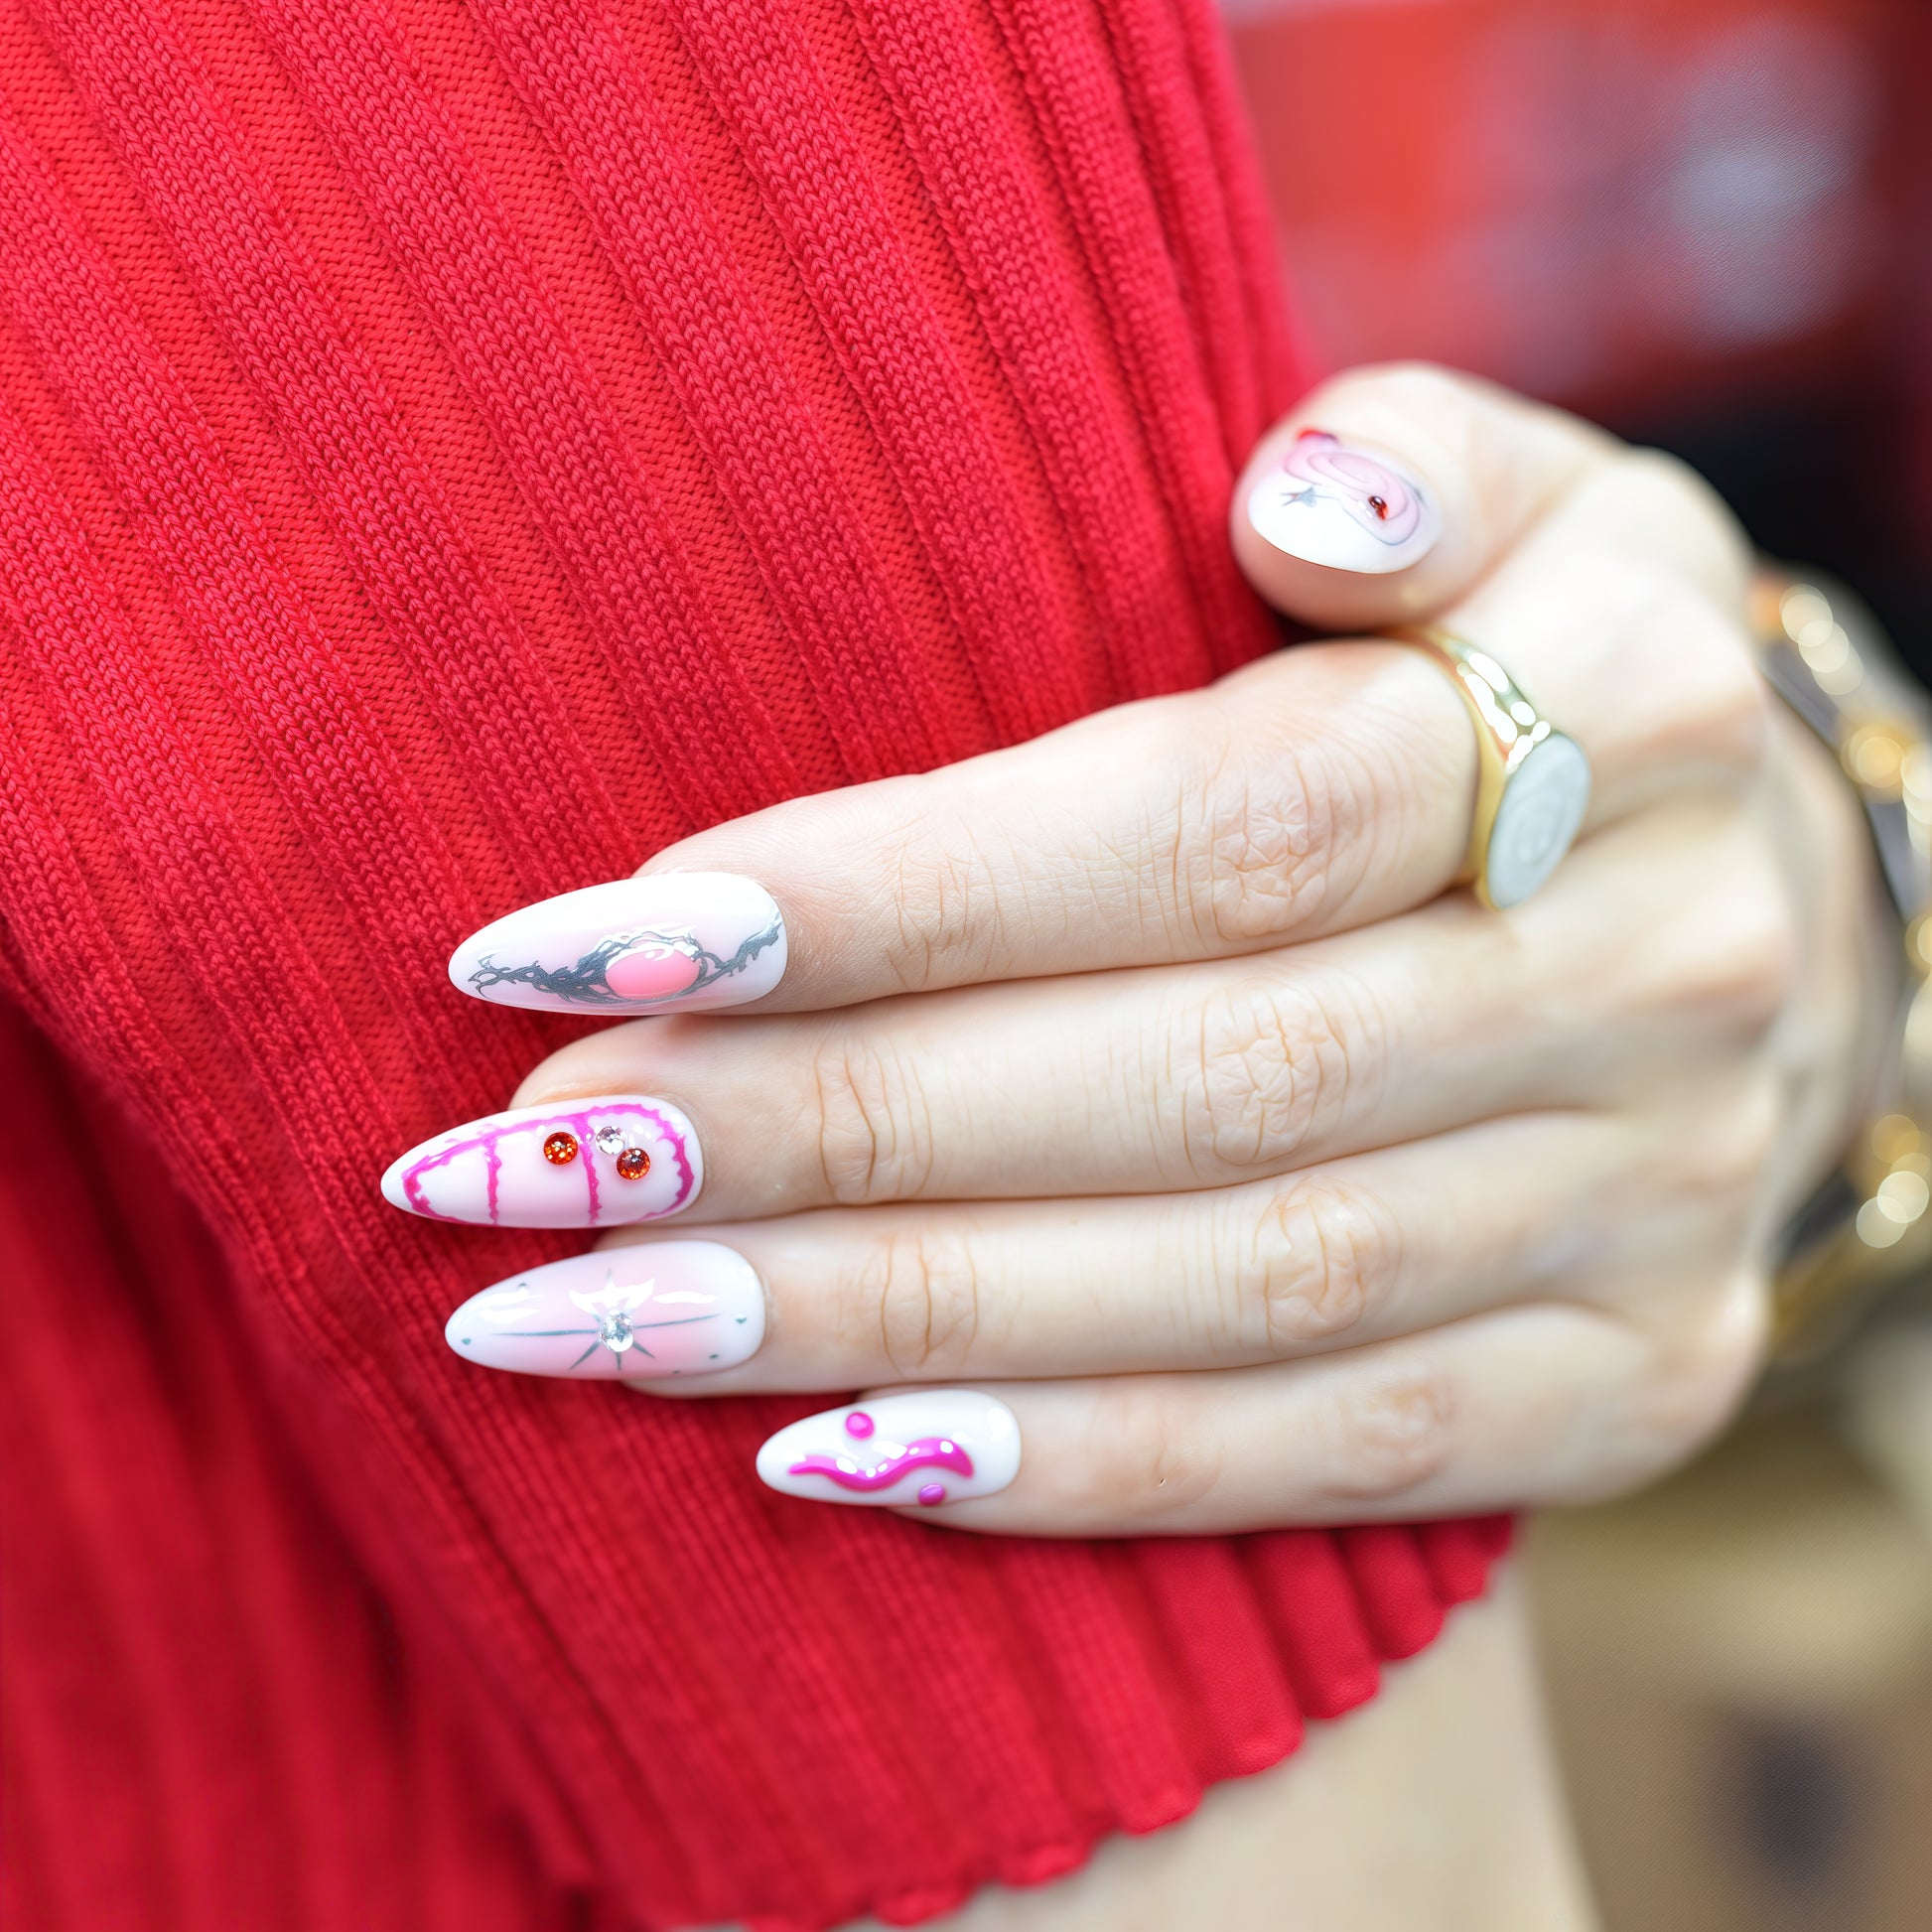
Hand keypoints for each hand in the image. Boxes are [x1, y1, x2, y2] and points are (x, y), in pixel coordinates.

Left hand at [402, 365, 1886, 1533]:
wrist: (1746, 900)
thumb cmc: (1529, 677)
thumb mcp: (1520, 506)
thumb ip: (1403, 466)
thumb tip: (1287, 504)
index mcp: (1632, 707)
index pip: (1215, 821)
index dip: (896, 897)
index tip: (587, 944)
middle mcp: (1666, 971)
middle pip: (1193, 1078)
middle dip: (827, 1130)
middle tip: (518, 1166)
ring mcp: (1657, 1204)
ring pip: (1235, 1291)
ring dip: (892, 1323)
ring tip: (593, 1321)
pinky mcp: (1631, 1380)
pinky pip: (1339, 1456)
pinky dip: (1080, 1471)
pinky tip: (832, 1465)